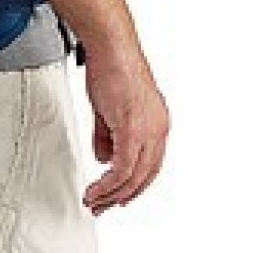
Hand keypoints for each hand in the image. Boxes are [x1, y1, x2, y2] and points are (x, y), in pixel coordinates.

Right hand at [81, 41, 169, 214]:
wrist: (112, 47)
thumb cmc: (113, 66)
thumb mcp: (109, 108)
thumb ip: (108, 136)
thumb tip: (105, 157)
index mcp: (157, 124)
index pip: (150, 165)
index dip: (134, 185)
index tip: (118, 195)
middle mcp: (158, 130)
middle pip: (144, 177)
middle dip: (122, 196)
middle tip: (104, 206)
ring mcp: (148, 131)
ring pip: (134, 178)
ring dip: (112, 194)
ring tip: (95, 201)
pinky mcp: (133, 131)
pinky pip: (122, 170)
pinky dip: (108, 184)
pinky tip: (96, 190)